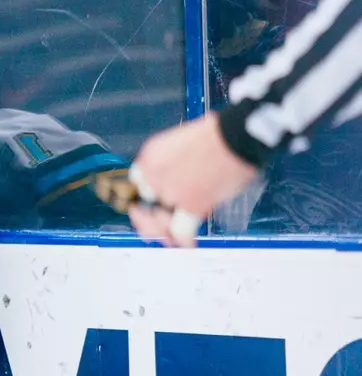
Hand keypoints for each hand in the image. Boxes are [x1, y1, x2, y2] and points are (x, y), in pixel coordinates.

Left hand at [126, 113, 258, 246]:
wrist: (236, 134)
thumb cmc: (219, 133)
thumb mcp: (181, 141)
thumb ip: (173, 163)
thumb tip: (181, 177)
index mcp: (150, 156)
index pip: (139, 182)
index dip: (150, 192)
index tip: (156, 197)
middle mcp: (154, 176)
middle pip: (148, 202)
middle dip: (156, 211)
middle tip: (165, 217)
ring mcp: (170, 192)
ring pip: (159, 220)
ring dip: (167, 228)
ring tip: (175, 232)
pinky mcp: (191, 204)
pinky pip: (180, 231)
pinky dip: (184, 239)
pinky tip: (188, 242)